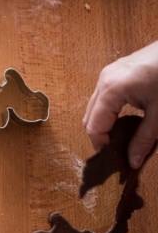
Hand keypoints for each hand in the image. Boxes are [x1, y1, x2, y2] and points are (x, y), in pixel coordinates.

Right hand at [83, 40, 157, 168]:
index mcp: (111, 90)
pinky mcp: (116, 70)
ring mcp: (108, 73)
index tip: (114, 157)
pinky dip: (108, 110)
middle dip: (100, 134)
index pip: (93, 126)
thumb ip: (144, 139)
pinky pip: (103, 95)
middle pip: (88, 116)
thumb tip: (131, 162)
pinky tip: (126, 115)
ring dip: (104, 122)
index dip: (101, 145)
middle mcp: (103, 80)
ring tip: (122, 133)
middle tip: (117, 148)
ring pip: (94, 106)